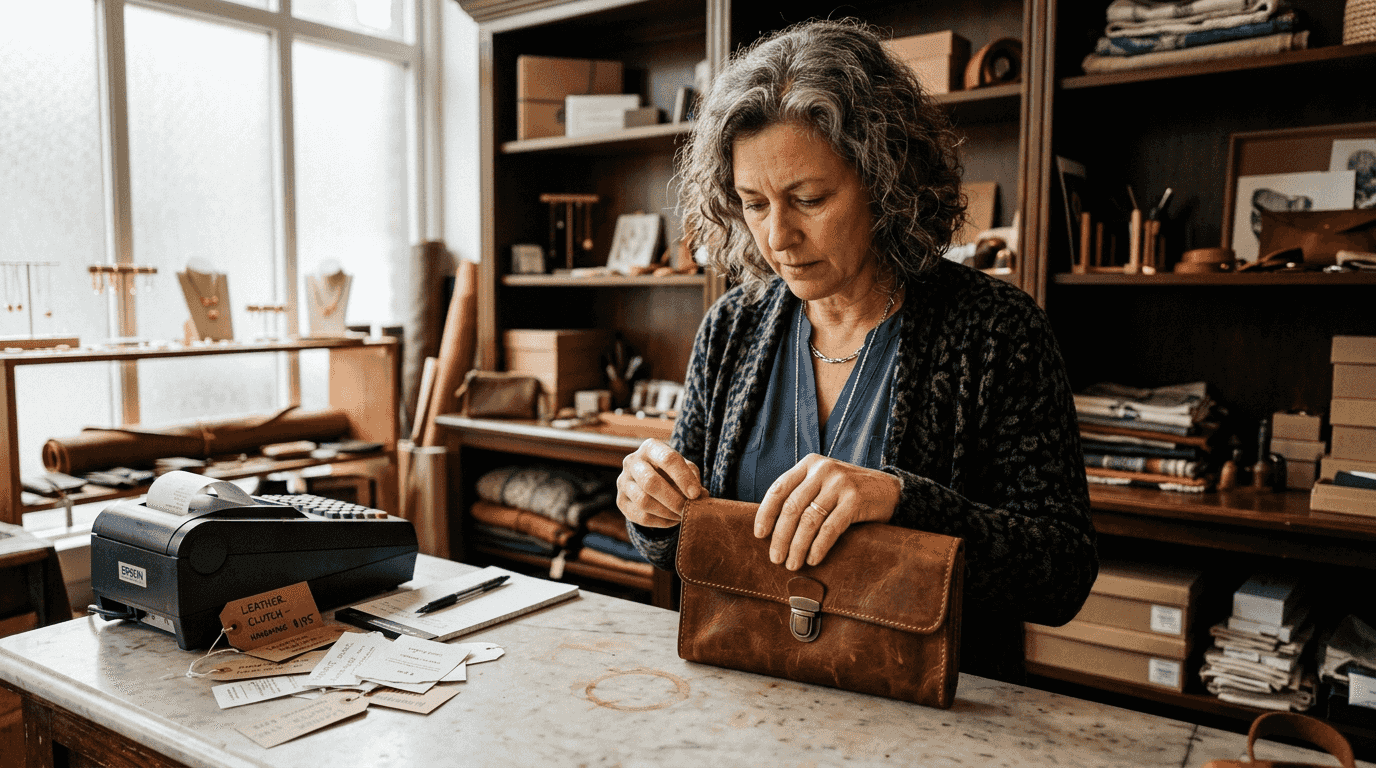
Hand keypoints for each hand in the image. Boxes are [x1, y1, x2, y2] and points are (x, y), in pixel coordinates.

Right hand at [616, 438, 707, 528]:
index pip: (667, 459)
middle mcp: (632, 461)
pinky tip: (672, 520)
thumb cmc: (672, 471)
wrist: (651, 480)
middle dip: (673, 499)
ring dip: (667, 512)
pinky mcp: (621, 501)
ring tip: (682, 515)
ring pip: (643, 501)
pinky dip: (660, 521)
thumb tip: (700, 496)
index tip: (696, 494)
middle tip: (687, 509)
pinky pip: (640, 516)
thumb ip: (693, 479)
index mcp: (650, 447)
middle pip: (650, 482)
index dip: (683, 478)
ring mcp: (623, 481)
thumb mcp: (685, 468)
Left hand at [755, 454, 900, 569]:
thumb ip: (801, 493)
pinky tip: (813, 560)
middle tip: (775, 558)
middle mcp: (822, 470)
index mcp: (809, 464)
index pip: (778, 489)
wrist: (889, 490)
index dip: (766, 513)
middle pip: (791, 508)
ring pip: (809, 520)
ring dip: (797, 546)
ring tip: (792, 564)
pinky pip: (830, 528)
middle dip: (780, 537)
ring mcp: (839, 483)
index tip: (759, 535)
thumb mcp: (823, 483)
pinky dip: (818, 547)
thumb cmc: (848, 492)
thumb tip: (771, 527)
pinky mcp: (855, 500)